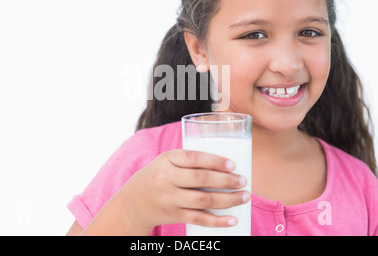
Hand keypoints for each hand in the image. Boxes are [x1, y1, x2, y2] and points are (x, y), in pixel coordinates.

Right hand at [120, 149, 249, 232]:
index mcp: (167, 159)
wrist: (134, 202)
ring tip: (244, 197)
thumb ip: (190, 160)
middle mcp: (167, 178)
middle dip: (226, 181)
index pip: (193, 157)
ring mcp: (170, 198)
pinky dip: (217, 221)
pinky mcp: (174, 215)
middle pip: (201, 179)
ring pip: (203, 200)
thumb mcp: (167, 161)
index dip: (214, 161)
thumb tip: (225, 164)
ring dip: (228, 200)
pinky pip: (198, 219)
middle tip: (243, 181)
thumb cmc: (159, 175)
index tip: (232, 164)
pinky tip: (232, 220)